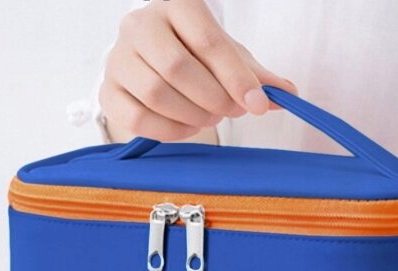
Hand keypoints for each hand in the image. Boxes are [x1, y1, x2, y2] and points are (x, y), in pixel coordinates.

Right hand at [100, 0, 295, 141]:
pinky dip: (171, 131)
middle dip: (213, 98)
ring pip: (156, 94)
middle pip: (177, 68)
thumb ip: (258, 76)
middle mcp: (139, 25)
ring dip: (193, 115)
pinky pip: (138, 118)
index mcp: (175, 5)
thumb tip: (289, 94)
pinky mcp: (108, 91)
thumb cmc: (196, 57)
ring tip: (210, 116)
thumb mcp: (230, 59)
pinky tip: (188, 126)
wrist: (152, 65)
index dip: (236, 77)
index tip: (257, 104)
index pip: (207, 40)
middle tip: (230, 110)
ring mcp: (118, 58)